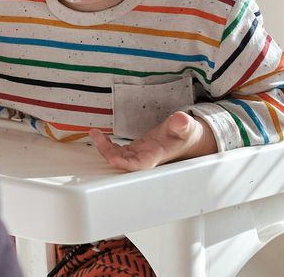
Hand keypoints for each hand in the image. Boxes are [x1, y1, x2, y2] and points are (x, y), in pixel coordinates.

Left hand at [91, 111, 216, 170]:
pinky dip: (108, 145)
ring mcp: (140, 154)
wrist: (189, 140)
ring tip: (95, 134)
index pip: (139, 164)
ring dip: (105, 148)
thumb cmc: (187, 135)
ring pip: (119, 156)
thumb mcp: (187, 127)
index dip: (125, 163)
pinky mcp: (137, 149)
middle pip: (124, 161)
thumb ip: (182, 124)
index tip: (112, 158)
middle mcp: (146, 158)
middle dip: (108, 152)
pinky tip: (100, 136)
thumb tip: (181, 119)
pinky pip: (119, 151)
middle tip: (96, 137)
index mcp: (156, 155)